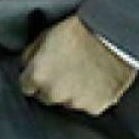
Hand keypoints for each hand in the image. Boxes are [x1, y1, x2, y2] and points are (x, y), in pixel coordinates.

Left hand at [19, 15, 136, 114]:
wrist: (113, 36)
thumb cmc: (79, 30)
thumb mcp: (45, 35)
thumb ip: (31, 56)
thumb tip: (26, 66)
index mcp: (38, 76)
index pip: (27, 87)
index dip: (35, 78)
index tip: (44, 71)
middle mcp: (54, 94)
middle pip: (46, 97)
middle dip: (52, 87)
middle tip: (66, 70)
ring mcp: (76, 103)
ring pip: (68, 103)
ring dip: (72, 93)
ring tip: (84, 73)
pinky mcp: (96, 107)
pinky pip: (89, 105)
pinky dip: (91, 97)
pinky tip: (97, 81)